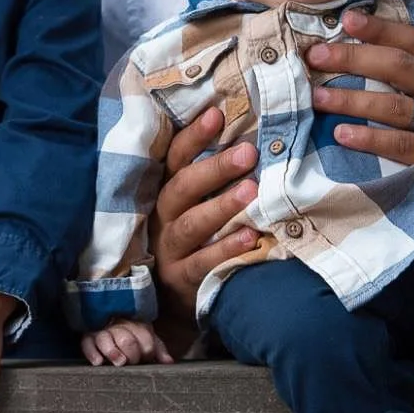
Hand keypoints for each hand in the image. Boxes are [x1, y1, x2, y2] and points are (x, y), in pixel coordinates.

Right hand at [81, 319, 171, 366]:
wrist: (108, 318)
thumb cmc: (132, 334)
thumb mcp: (148, 339)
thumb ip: (159, 350)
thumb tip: (168, 362)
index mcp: (137, 326)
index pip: (145, 338)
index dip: (147, 350)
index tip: (146, 358)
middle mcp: (119, 327)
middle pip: (126, 340)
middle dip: (131, 353)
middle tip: (131, 362)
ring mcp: (102, 332)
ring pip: (106, 340)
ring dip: (113, 351)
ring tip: (119, 361)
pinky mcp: (88, 337)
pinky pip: (87, 344)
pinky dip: (92, 353)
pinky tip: (98, 362)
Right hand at [150, 107, 260, 333]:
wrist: (173, 298)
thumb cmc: (194, 239)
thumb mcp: (194, 205)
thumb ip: (212, 176)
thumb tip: (248, 135)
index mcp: (166, 193)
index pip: (175, 159)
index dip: (193, 137)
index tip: (217, 114)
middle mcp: (161, 217)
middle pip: (182, 188)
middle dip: (214, 169)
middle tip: (248, 153)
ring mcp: (168, 250)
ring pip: (190, 224)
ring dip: (221, 206)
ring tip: (252, 191)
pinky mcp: (180, 280)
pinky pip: (202, 263)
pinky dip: (226, 249)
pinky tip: (251, 237)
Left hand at [306, 8, 413, 220]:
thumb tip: (375, 61)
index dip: (381, 27)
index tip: (346, 17)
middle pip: (398, 66)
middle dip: (353, 57)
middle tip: (315, 55)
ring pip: (395, 106)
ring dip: (352, 100)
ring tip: (317, 97)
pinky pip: (403, 146)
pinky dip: (370, 139)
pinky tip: (342, 136)